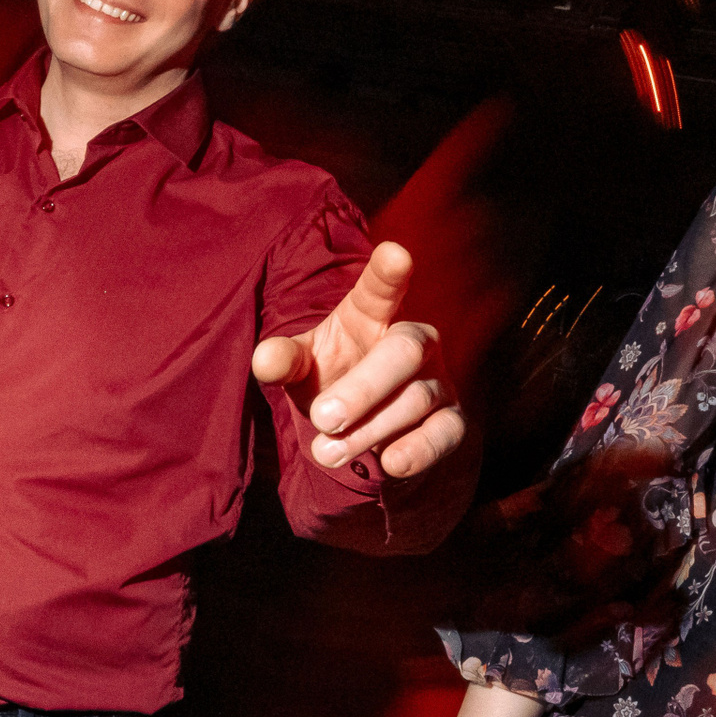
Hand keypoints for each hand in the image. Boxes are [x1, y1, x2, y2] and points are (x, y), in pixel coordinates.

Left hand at [251, 241, 466, 478]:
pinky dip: (418, 450)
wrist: (359, 430)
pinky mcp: (451, 421)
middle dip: (362, 388)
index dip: (388, 272)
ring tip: (326, 451)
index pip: (381, 289)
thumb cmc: (329, 379)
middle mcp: (414, 341)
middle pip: (403, 350)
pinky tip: (390, 463)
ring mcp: (438, 380)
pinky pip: (444, 433)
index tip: (395, 253)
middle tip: (323, 418)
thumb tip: (264, 360)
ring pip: (415, 398)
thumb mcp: (300, 368)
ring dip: (370, 429)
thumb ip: (284, 360)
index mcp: (372, 315)